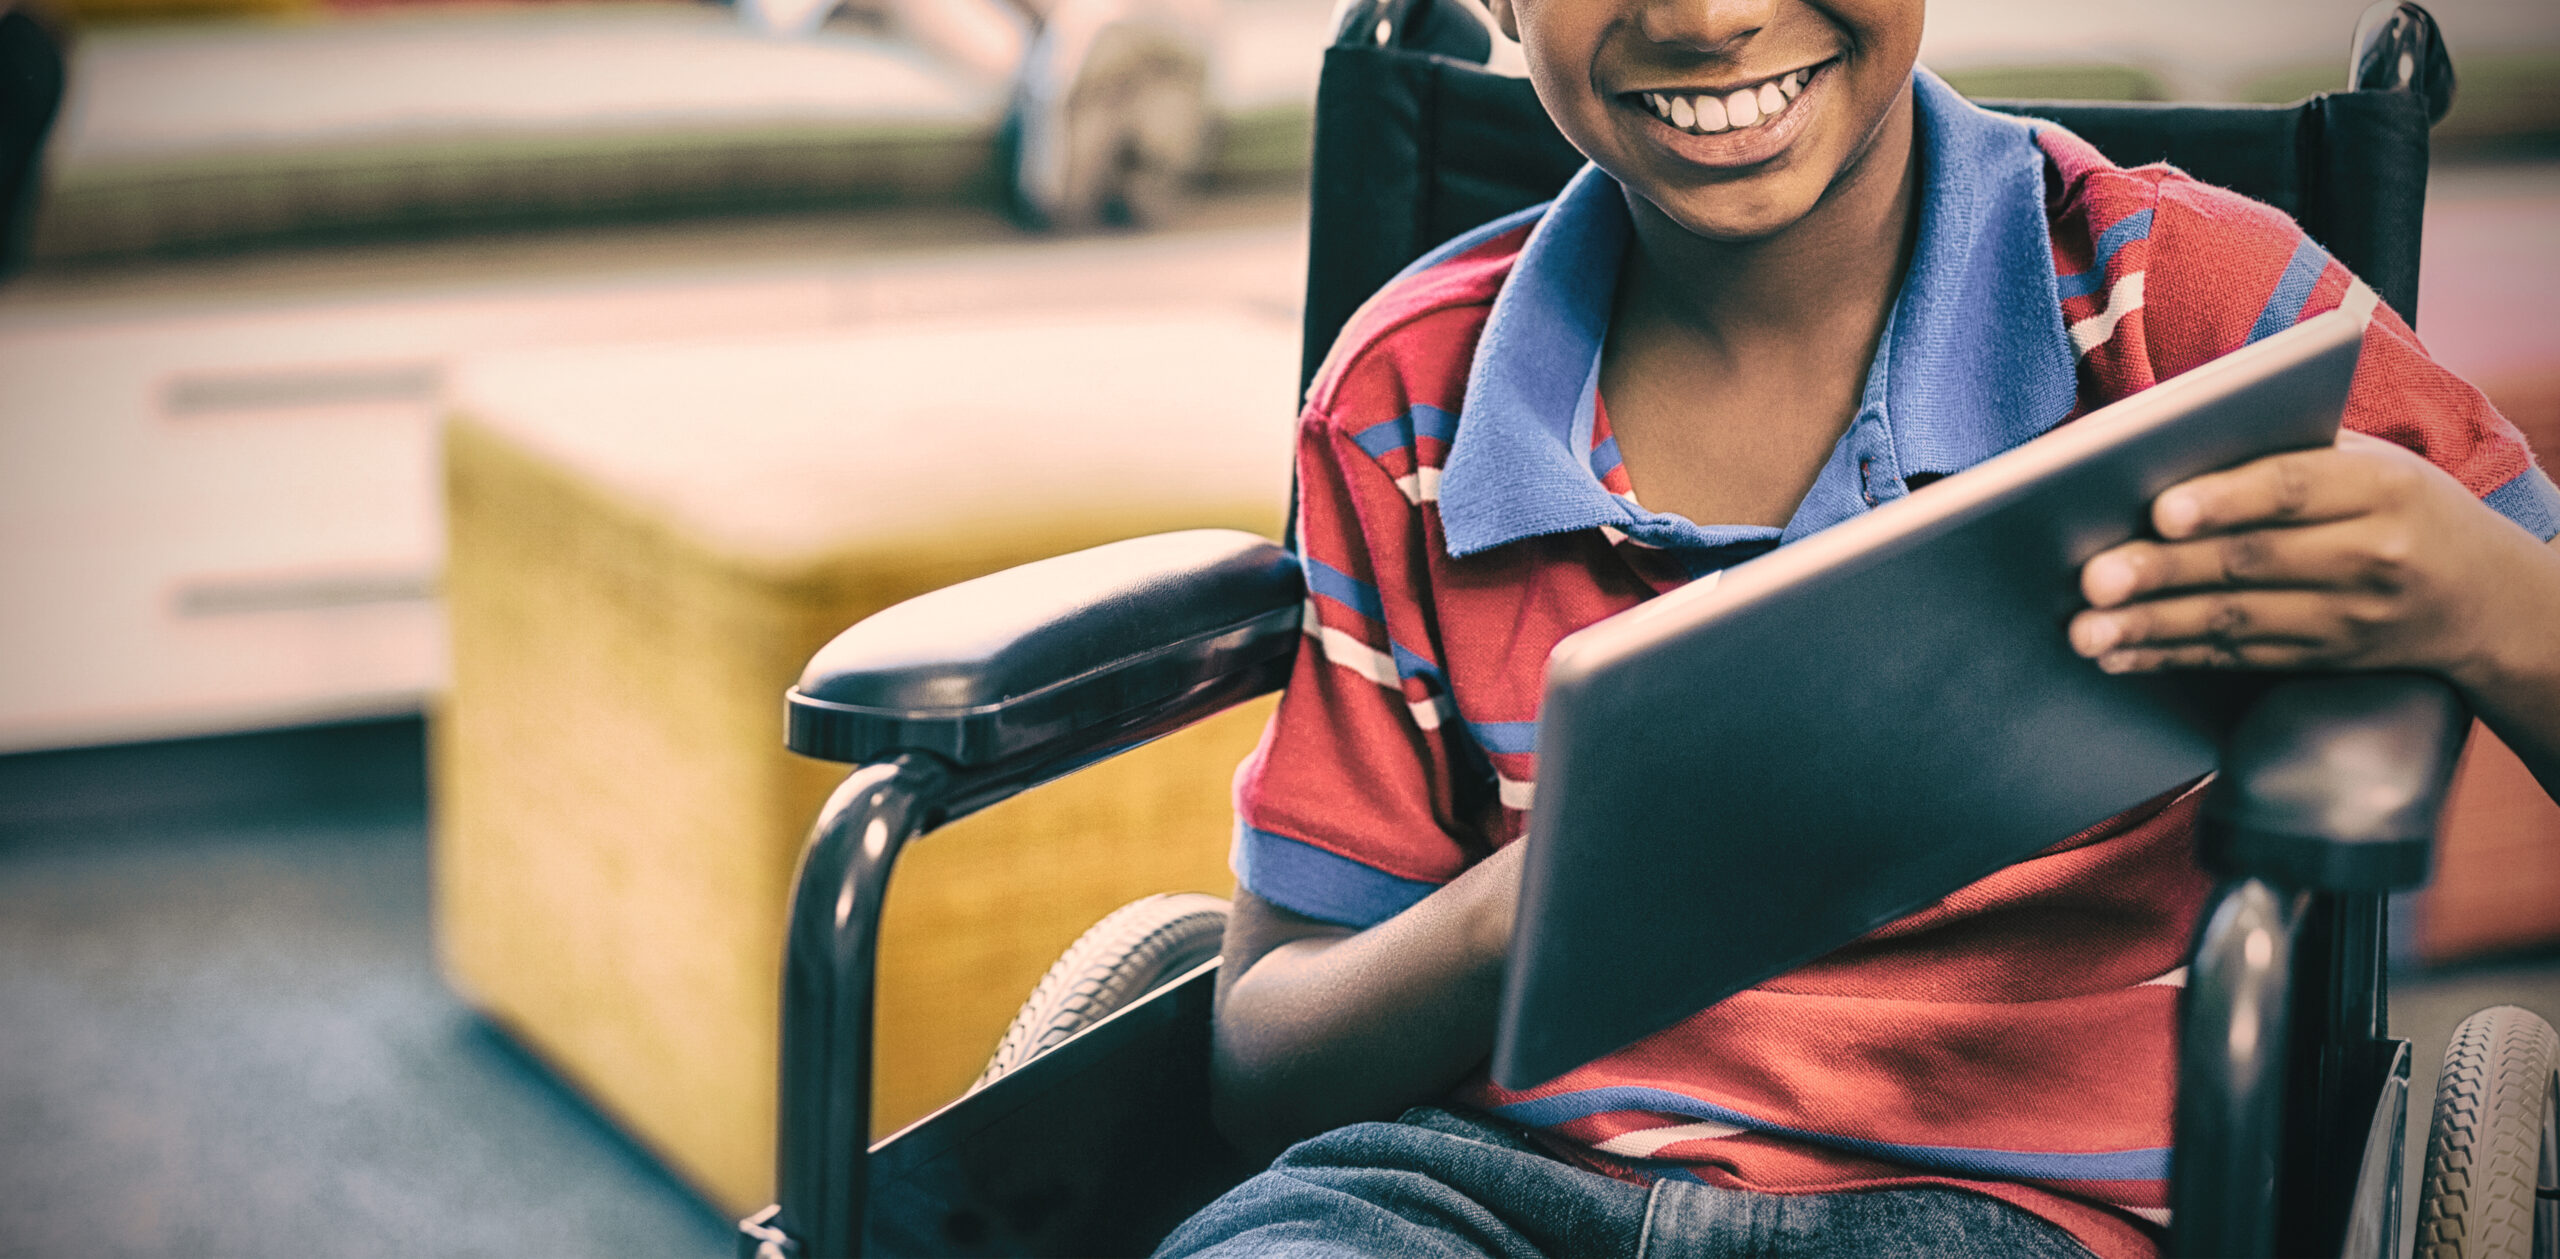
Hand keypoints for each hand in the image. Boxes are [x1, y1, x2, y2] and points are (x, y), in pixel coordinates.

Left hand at [2069, 431, 2548, 689]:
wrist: (2486, 599)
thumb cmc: (2403, 507)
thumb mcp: (2375, 464)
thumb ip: (2292, 453)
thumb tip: (2172, 443)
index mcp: (2380, 487)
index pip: (2293, 489)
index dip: (2224, 500)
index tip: (2161, 510)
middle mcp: (2371, 556)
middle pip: (2251, 561)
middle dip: (2164, 572)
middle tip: (2093, 578)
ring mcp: (2348, 618)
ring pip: (2236, 621)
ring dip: (2152, 627)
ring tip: (2087, 630)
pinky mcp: (2323, 659)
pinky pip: (2237, 659)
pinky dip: (2172, 656)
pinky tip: (2120, 655)